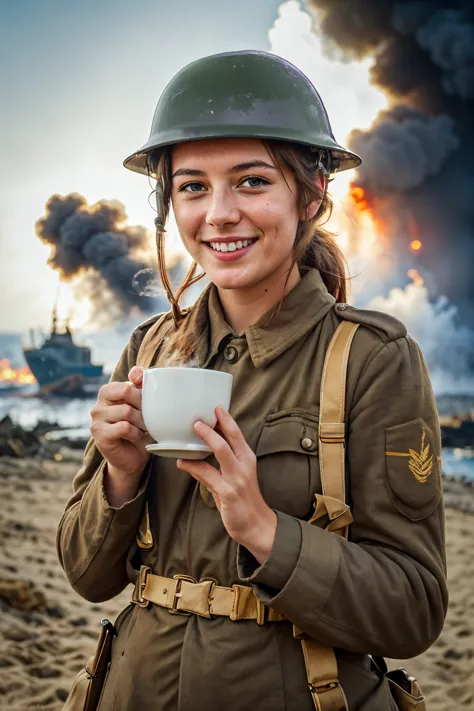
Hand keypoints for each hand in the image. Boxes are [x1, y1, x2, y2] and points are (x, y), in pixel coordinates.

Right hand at [90, 366, 149, 477]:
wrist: (133, 457)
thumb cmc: (138, 427)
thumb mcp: (141, 404)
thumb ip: (140, 384)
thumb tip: (136, 372)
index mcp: (107, 393)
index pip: (126, 383)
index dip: (142, 393)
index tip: (147, 404)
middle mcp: (98, 405)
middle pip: (127, 392)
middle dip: (143, 405)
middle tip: (148, 417)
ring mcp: (96, 420)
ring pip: (127, 411)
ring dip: (141, 421)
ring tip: (143, 428)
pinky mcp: (99, 435)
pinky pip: (124, 427)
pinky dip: (135, 432)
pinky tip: (136, 436)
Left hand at [176, 407, 276, 563]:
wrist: (257, 525)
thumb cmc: (243, 501)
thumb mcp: (232, 480)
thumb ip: (213, 469)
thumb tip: (191, 459)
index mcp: (247, 459)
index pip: (237, 434)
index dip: (227, 419)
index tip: (216, 406)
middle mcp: (244, 465)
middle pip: (232, 437)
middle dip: (218, 423)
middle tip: (201, 414)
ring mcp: (237, 478)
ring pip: (221, 451)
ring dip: (207, 438)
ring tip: (194, 428)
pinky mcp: (228, 492)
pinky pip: (207, 474)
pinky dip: (193, 466)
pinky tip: (182, 462)